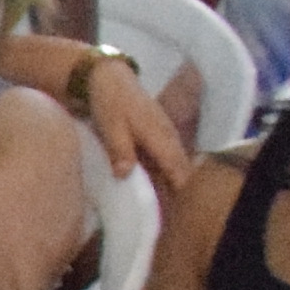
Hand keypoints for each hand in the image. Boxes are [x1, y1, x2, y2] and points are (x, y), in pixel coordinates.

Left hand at [70, 53, 195, 194]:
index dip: (178, 189)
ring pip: (174, 163)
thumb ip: (120, 151)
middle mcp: (168, 136)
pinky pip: (165, 156)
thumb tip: (125, 174)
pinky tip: (150, 183)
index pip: (178, 168)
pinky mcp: (158, 133)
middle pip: (180, 169)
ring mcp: (165, 133)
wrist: (108, 78)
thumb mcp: (111, 128)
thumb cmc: (109, 103)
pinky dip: (161, 170)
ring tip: (156, 202)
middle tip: (160, 210)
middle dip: (174, 190)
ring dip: (167, 181)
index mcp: (160, 136)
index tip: (170, 208)